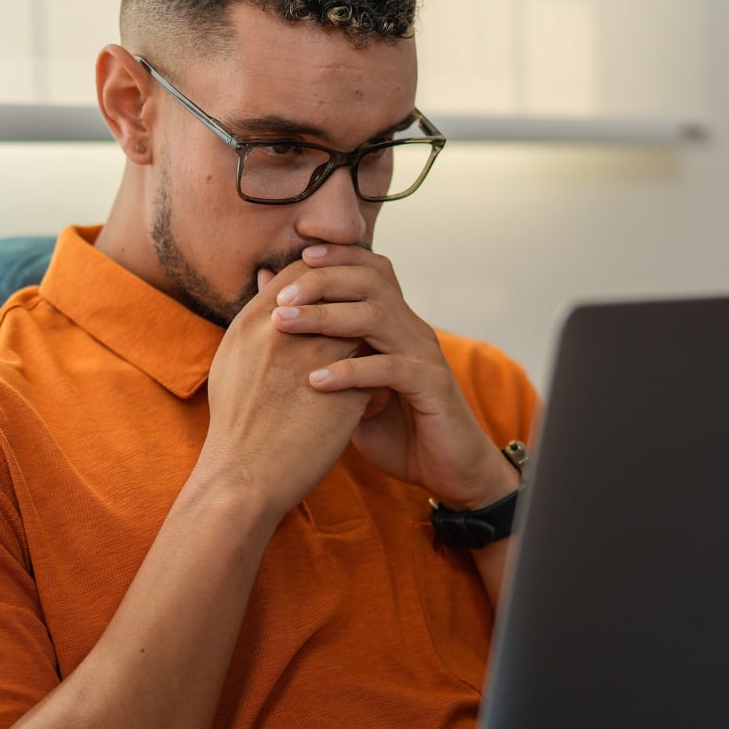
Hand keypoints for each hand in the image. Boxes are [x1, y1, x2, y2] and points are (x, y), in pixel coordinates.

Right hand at [193, 266, 372, 524]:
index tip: (337, 288)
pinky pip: (375, 367)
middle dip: (352, 294)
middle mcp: (286, 336)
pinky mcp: (346, 396)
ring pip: (361, 325)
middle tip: (366, 306)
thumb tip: (270, 276)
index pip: (300, 273)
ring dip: (370, 331)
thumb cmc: (236, 422)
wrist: (244, 478)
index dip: (324, 275)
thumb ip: (256, 315)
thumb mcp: (234, 358)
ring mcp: (318, 364)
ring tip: (374, 346)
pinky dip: (378, 371)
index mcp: (254, 324)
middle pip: (335, 291)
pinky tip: (378, 386)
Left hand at [267, 245, 518, 508]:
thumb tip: (278, 321)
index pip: (370, 269)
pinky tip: (315, 381)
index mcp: (397, 324)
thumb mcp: (351, 390)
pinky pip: (390, 368)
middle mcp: (413, 330)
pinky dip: (349, 371)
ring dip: (325, 316)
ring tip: (284, 324)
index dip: (336, 256)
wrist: (450, 472)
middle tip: (278, 298)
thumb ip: (325, 358)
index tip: (294, 259)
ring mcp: (425, 355)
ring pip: (375, 316)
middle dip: (321, 281)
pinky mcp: (432, 386)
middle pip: (370, 280)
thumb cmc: (397, 431)